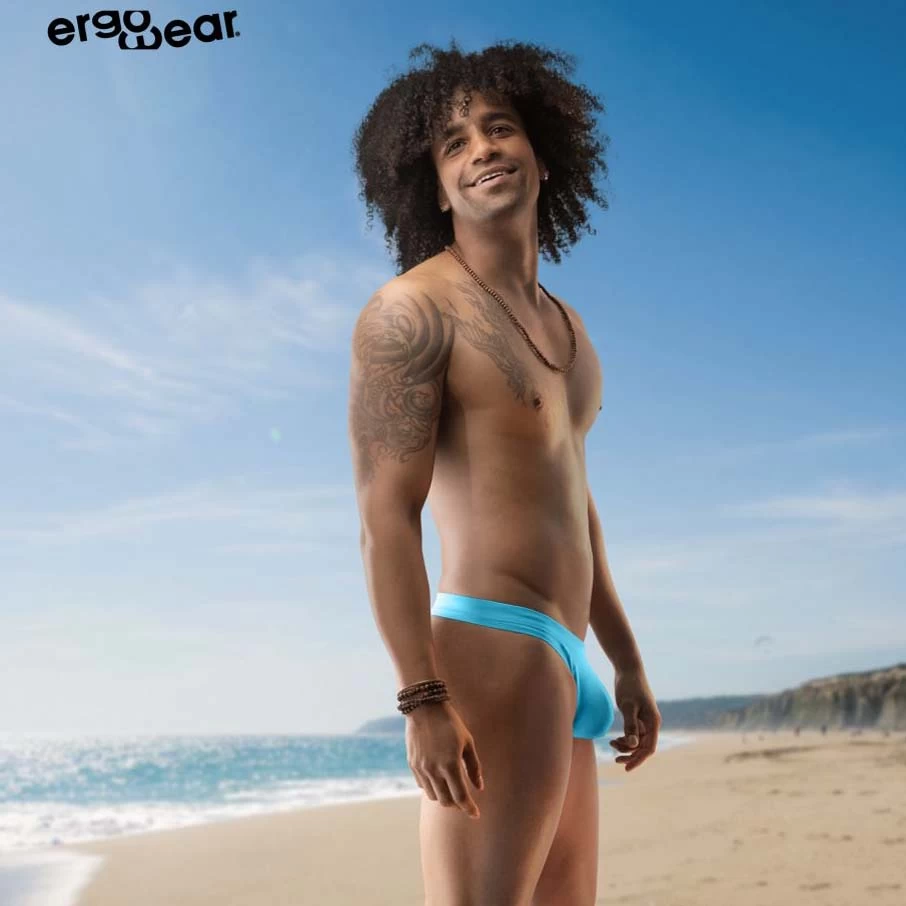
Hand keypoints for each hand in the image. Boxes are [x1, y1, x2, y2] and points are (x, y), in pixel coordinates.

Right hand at [405, 700, 483, 818]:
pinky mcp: (412, 764)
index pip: (461, 796)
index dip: (469, 808)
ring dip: (444, 797)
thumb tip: (479, 788)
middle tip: (465, 801)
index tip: (476, 814)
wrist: (424, 707)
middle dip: (457, 804)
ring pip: (433, 796)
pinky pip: (423, 785)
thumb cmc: (451, 723)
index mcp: (450, 764)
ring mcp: (421, 768)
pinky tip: (439, 780)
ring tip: (452, 790)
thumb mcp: (468, 742)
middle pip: (446, 801)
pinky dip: (432, 787)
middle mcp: (434, 770)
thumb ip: (474, 767)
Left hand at [609, 667, 660, 771]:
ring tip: (611, 743)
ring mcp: (646, 720)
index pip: (648, 748)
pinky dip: (625, 738)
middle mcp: (652, 723)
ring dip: (626, 746)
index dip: (638, 759)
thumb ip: (630, 726)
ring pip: (638, 741)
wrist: (628, 669)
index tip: (626, 768)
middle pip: (643, 747)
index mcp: (653, 722)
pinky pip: (634, 733)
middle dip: (630, 754)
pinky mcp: (638, 716)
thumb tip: (632, 745)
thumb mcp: (627, 706)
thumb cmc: (628, 686)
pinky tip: (614, 739)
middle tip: (614, 758)